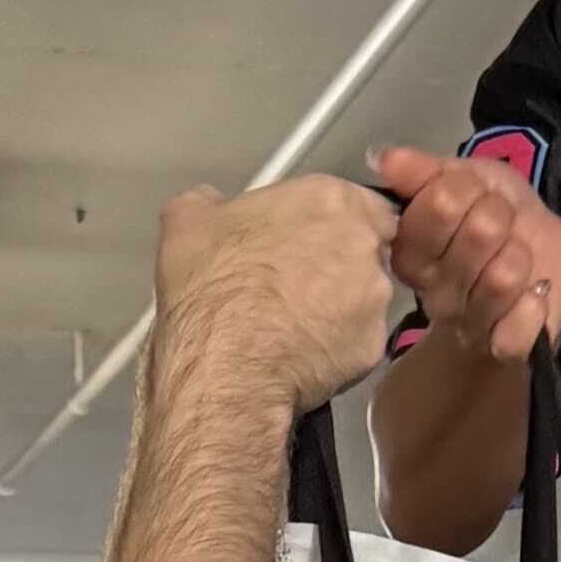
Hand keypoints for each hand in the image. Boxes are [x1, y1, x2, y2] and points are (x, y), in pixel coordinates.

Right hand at [154, 176, 397, 412]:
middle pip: (366, 245)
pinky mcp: (373, 344)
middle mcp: (362, 241)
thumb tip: (207, 204)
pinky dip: (338, 344)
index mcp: (326, 198)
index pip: (355, 200)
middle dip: (338, 261)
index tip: (303, 239)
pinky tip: (303, 349)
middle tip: (296, 281)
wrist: (225, 363)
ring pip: (367, 295)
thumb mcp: (186, 222)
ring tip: (294, 321)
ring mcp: (374, 294)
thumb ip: (209, 201)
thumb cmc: (212, 289)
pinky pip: (360, 340)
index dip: (328, 222)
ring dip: (340, 304)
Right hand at [371, 143, 560, 368]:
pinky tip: (533, 297)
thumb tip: (383, 157)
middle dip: (502, 217)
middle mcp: (431, 290)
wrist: (544, 277)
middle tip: (502, 226)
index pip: (439, 202)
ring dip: (521, 256)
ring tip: (518, 260)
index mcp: (412, 249)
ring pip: (502, 277)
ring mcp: (466, 323)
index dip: (471, 189)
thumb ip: (425, 170)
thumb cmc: (502, 224)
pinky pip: (515, 330)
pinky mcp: (502, 349)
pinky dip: (533, 307)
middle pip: (479, 232)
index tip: (478, 196)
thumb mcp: (471, 181)